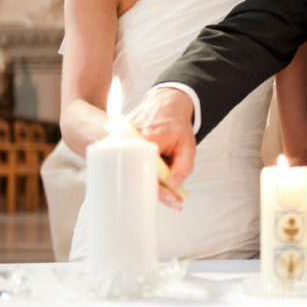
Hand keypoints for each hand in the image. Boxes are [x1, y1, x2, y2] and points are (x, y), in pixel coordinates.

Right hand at [130, 87, 196, 209]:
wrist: (165, 104)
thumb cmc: (176, 124)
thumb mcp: (188, 144)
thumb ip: (184, 166)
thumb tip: (174, 185)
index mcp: (149, 140)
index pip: (150, 173)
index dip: (162, 192)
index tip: (174, 201)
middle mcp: (131, 142)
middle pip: (138, 178)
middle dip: (156, 193)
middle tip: (173, 201)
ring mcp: (122, 143)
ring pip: (132, 173)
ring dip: (147, 185)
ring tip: (168, 192)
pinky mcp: (119, 145)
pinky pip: (128, 166)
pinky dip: (140, 176)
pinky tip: (153, 183)